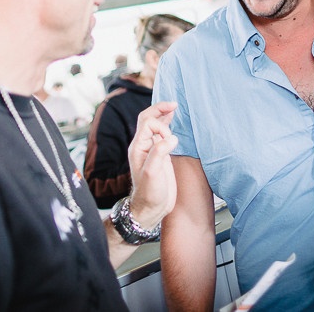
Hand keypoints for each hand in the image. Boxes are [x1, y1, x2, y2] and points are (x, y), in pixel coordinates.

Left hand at [127, 102, 177, 228]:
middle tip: (174, 104)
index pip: (147, 123)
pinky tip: (174, 122)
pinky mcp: (160, 155)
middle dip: (160, 109)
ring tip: (174, 108)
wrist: (151, 208)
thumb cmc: (150, 193)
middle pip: (148, 119)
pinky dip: (168, 126)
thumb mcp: (153, 173)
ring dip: (164, 116)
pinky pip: (162, 135)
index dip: (161, 126)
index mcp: (138, 147)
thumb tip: (171, 138)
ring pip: (155, 125)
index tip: (170, 140)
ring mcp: (151, 150)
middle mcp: (143, 146)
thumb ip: (159, 153)